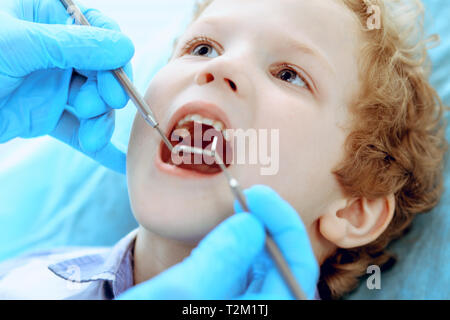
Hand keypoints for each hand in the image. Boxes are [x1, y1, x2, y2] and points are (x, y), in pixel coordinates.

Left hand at [0, 0, 133, 172]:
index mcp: (45, 17)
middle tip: (96, 106)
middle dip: (104, 92)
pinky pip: (77, 128)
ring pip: (93, 102)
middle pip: (100, 69)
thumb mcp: (19, 45)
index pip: (96, 29)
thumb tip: (125, 46)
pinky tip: (115, 162)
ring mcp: (50, 84)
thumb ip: (75, 45)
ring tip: (91, 139)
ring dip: (99, 123)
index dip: (112, 55)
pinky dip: (96, 146)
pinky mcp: (44, 114)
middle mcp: (53, 50)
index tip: (115, 80)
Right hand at [118, 185, 318, 299]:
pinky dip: (235, 246)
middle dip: (268, 226)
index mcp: (260, 316)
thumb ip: (218, 261)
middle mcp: (257, 311)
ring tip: (237, 206)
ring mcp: (241, 307)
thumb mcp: (176, 295)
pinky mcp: (225, 301)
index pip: (297, 271)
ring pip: (263, 268)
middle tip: (248, 194)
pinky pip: (242, 272)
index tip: (259, 194)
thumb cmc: (147, 316)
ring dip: (253, 234)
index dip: (284, 226)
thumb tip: (252, 222)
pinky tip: (221, 229)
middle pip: (283, 266)